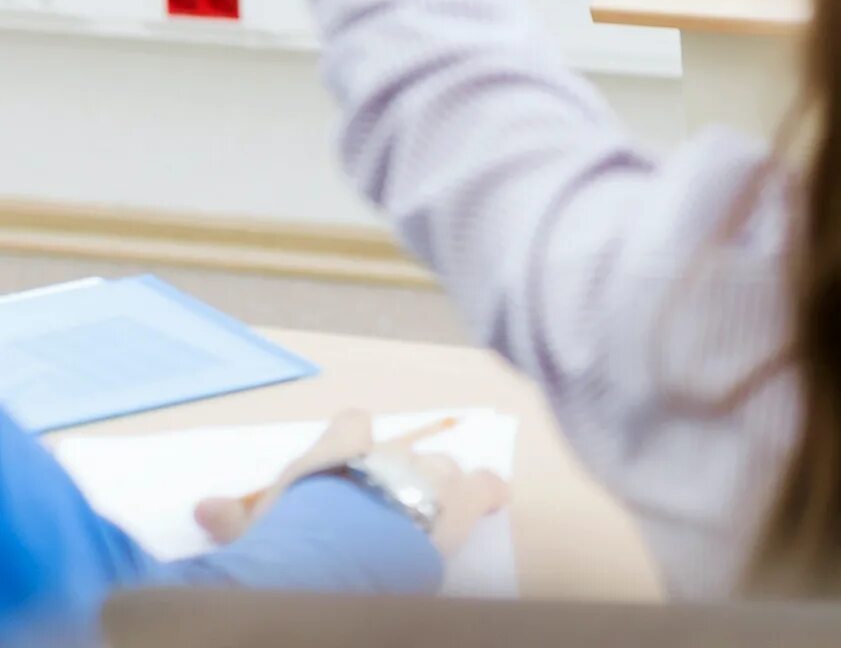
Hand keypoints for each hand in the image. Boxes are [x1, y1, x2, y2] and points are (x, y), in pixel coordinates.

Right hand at [192, 410, 510, 561]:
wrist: (341, 557)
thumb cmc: (290, 541)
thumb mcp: (258, 530)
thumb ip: (237, 517)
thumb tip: (203, 507)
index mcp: (338, 452)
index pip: (351, 423)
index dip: (353, 438)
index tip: (351, 454)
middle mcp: (387, 455)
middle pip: (404, 451)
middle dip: (402, 474)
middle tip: (391, 504)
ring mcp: (426, 475)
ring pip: (444, 469)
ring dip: (440, 488)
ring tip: (433, 511)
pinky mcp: (458, 504)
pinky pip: (486, 488)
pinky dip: (491, 492)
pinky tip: (498, 496)